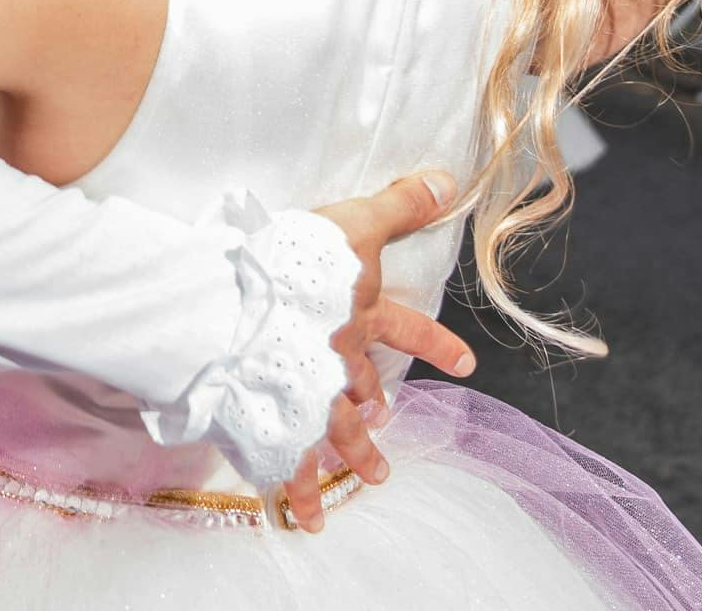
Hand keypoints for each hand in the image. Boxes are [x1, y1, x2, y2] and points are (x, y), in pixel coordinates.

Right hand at [279, 170, 471, 532]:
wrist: (236, 310)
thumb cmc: (291, 264)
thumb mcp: (353, 223)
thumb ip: (398, 205)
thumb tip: (445, 181)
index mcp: (359, 319)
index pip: (410, 330)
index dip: (439, 344)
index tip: (465, 364)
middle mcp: (339, 365)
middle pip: (365, 393)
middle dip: (377, 412)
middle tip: (386, 430)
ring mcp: (307, 400)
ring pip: (336, 435)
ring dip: (355, 459)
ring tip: (371, 479)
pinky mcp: (272, 426)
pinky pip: (289, 469)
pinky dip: (297, 497)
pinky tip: (303, 519)